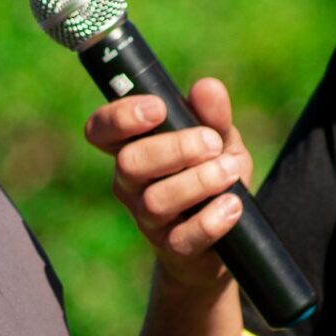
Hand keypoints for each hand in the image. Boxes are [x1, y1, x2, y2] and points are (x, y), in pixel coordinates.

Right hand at [84, 77, 252, 288]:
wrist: (225, 240)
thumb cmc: (213, 178)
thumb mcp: (220, 141)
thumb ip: (213, 116)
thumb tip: (207, 88)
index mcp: (134, 148)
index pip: (101, 130)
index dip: (119, 117)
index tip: (158, 109)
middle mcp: (131, 184)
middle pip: (129, 163)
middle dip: (173, 148)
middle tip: (212, 143)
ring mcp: (148, 219)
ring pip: (155, 200)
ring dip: (198, 181)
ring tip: (230, 171)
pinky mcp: (172, 248)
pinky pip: (183, 237)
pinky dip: (211, 220)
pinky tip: (233, 204)